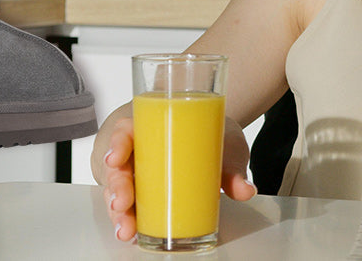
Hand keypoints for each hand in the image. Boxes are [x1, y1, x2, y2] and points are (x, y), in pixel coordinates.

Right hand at [99, 115, 258, 241]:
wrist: (213, 139)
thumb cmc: (210, 135)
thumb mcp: (224, 143)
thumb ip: (232, 168)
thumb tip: (244, 190)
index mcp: (150, 127)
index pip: (125, 131)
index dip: (116, 145)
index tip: (116, 159)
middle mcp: (138, 151)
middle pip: (117, 167)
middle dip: (117, 188)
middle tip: (123, 204)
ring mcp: (137, 174)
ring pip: (117, 191)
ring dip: (119, 212)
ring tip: (127, 229)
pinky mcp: (143, 194)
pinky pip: (129, 206)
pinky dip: (128, 220)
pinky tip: (131, 233)